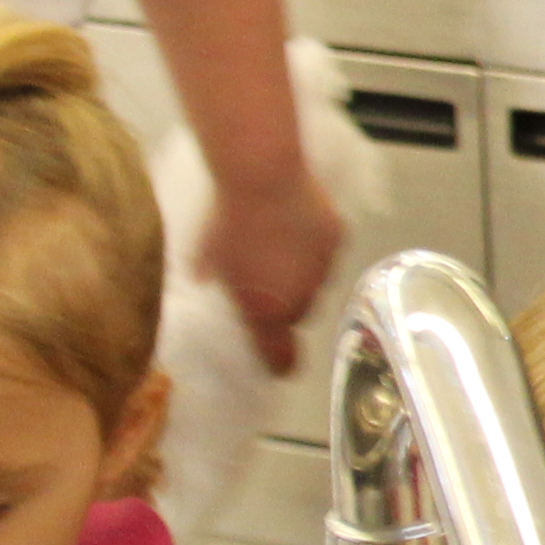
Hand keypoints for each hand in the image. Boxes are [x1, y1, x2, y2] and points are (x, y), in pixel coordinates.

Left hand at [197, 158, 345, 371]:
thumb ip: (214, 280)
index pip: (282, 358)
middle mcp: (302, 298)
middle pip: (298, 314)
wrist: (263, 177)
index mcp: (267, 312)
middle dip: (285, 304)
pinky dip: (314, 245)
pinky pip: (326, 252)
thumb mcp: (206, 258)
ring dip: (301, 274)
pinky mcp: (338, 238)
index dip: (279, 363)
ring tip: (280, 245)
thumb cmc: (226, 222)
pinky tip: (297, 223)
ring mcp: (324, 269)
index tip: (277, 367)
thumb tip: (207, 281)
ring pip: (316, 283)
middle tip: (264, 280)